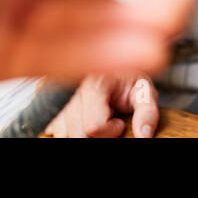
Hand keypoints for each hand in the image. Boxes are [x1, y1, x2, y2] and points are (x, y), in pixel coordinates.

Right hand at [44, 72, 158, 137]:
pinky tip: (85, 119)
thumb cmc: (127, 76)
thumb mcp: (144, 91)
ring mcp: (58, 97)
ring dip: (82, 132)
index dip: (110, 132)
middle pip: (77, 133)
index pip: (93, 127)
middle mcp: (72, 91)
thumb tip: (143, 135)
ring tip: (98, 118)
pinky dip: (71, 129)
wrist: (112, 62)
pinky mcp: (50, 103)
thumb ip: (147, 112)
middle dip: (97, 136)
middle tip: (110, 122)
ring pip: (65, 133)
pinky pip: (56, 128)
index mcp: (93, 84)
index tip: (120, 123)